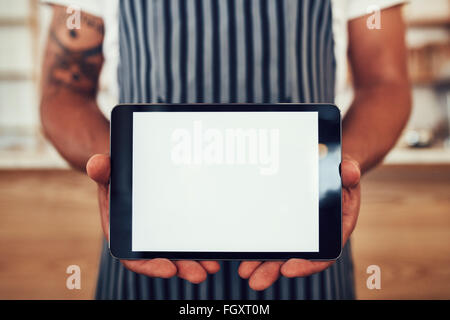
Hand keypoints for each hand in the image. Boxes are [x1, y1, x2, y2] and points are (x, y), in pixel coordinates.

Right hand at [86, 154, 219, 283]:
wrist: (128, 170)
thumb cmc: (116, 175)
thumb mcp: (108, 171)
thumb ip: (102, 170)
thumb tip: (96, 165)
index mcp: (123, 233)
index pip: (134, 258)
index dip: (150, 266)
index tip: (169, 269)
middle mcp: (142, 239)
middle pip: (162, 260)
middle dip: (181, 267)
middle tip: (200, 273)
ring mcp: (160, 234)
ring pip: (178, 254)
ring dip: (196, 262)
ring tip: (213, 267)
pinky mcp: (174, 226)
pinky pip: (188, 240)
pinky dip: (201, 248)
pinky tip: (216, 250)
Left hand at [238, 155, 360, 290]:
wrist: (331, 168)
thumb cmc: (340, 176)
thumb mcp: (348, 172)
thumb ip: (350, 173)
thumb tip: (350, 173)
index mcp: (336, 228)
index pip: (324, 254)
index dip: (307, 264)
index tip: (287, 269)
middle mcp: (316, 235)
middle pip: (295, 258)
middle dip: (274, 269)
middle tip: (256, 281)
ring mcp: (299, 231)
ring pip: (280, 251)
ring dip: (261, 263)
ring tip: (244, 271)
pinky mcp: (285, 222)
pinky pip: (271, 236)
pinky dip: (258, 244)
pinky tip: (243, 250)